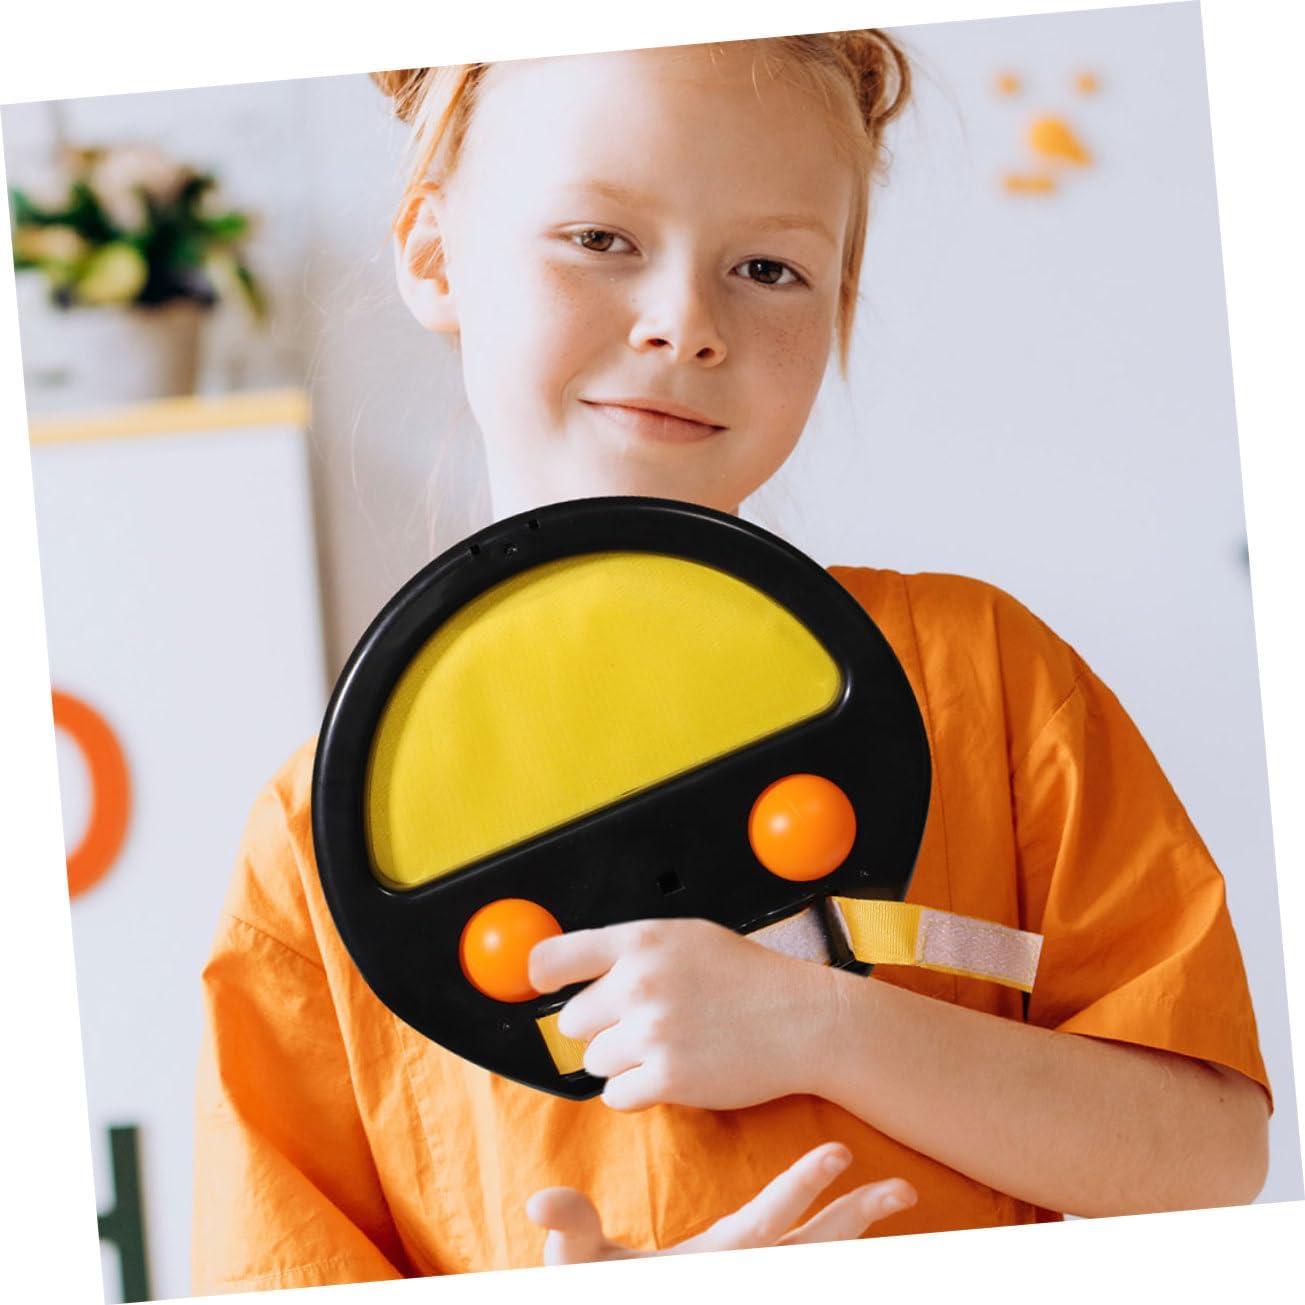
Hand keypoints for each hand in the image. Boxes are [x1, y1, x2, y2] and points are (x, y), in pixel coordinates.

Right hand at [526, 1141, 915, 1264]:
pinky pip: (805, 1276)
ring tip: (894, 1204)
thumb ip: (571, 1231)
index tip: (838, 1152)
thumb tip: (543, 1200)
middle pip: (813, 1252)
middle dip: (857, 1219)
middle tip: (901, 1189)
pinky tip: (857, 1241)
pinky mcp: (742, 1291)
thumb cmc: (598, 1297)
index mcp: (707, 1267)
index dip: (801, 1187)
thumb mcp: (579, 1269)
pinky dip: (835, 1258)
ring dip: (856, 1237)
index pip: (763, 1224)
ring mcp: (749, 1290)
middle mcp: (740, 1282)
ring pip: (817, 1266)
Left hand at [528, 916, 841, 1110]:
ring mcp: (652, 1031)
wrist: (802, 1019)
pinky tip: (674, 1071)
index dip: (540, 977)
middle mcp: (639, 983)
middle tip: (645, 1024)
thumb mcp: (686, 938)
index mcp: (641, 941)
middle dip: (602, 1028)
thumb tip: (569, 970)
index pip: (554, 958)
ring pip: (595, 1061)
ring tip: (669, 1046)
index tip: (540, 988)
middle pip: (573, 1022)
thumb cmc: (747, 977)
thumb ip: (631, 951)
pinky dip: (639, 1091)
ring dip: (623, 1061)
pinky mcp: (666, 1077)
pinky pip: (617, 1095)